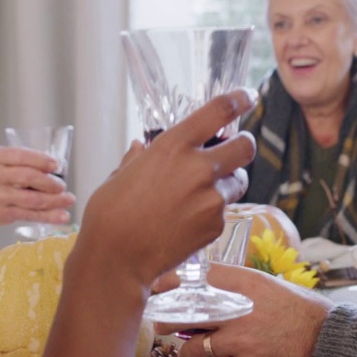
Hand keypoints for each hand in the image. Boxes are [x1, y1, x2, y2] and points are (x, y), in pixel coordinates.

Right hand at [0, 147, 75, 228]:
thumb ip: (19, 162)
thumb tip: (54, 168)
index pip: (22, 156)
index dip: (43, 160)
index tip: (58, 165)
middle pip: (28, 178)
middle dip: (51, 182)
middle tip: (62, 185)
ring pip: (32, 199)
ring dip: (55, 200)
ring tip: (69, 200)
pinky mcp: (4, 213)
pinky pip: (30, 215)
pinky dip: (48, 216)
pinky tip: (62, 217)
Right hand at [76, 89, 257, 288]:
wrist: (117, 259)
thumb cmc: (110, 215)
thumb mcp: (120, 175)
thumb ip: (139, 159)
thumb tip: (141, 148)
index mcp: (173, 146)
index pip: (219, 111)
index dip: (239, 99)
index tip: (247, 96)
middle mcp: (199, 168)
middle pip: (245, 147)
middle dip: (243, 146)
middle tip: (234, 151)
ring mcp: (211, 199)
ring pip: (238, 182)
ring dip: (226, 183)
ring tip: (199, 195)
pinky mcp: (215, 225)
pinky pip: (223, 211)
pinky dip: (211, 213)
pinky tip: (186, 222)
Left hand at [156, 264, 331, 356]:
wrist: (332, 348)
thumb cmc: (306, 316)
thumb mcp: (275, 288)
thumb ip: (243, 288)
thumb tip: (211, 291)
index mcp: (248, 285)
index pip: (200, 277)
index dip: (174, 281)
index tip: (160, 287)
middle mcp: (240, 311)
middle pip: (187, 313)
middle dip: (169, 320)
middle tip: (162, 324)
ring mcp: (241, 343)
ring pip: (193, 349)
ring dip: (186, 353)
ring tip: (187, 355)